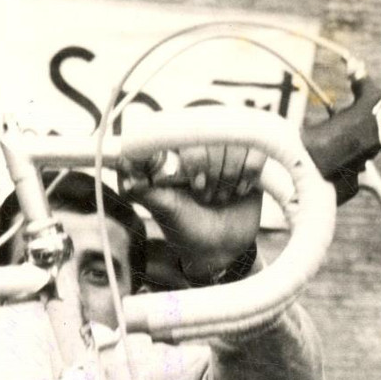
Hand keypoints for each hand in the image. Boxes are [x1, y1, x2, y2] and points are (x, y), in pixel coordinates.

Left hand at [119, 144, 265, 279]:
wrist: (219, 249)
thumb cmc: (185, 229)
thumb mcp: (162, 209)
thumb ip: (142, 187)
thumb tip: (124, 168)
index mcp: (177, 152)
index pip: (186, 130)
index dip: (194, 157)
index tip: (194, 184)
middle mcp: (202, 145)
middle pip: (213, 134)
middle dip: (211, 171)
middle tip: (204, 195)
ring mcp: (227, 149)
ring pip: (236, 141)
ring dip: (229, 175)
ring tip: (220, 197)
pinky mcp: (251, 157)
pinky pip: (256, 149)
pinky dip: (249, 172)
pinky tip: (240, 191)